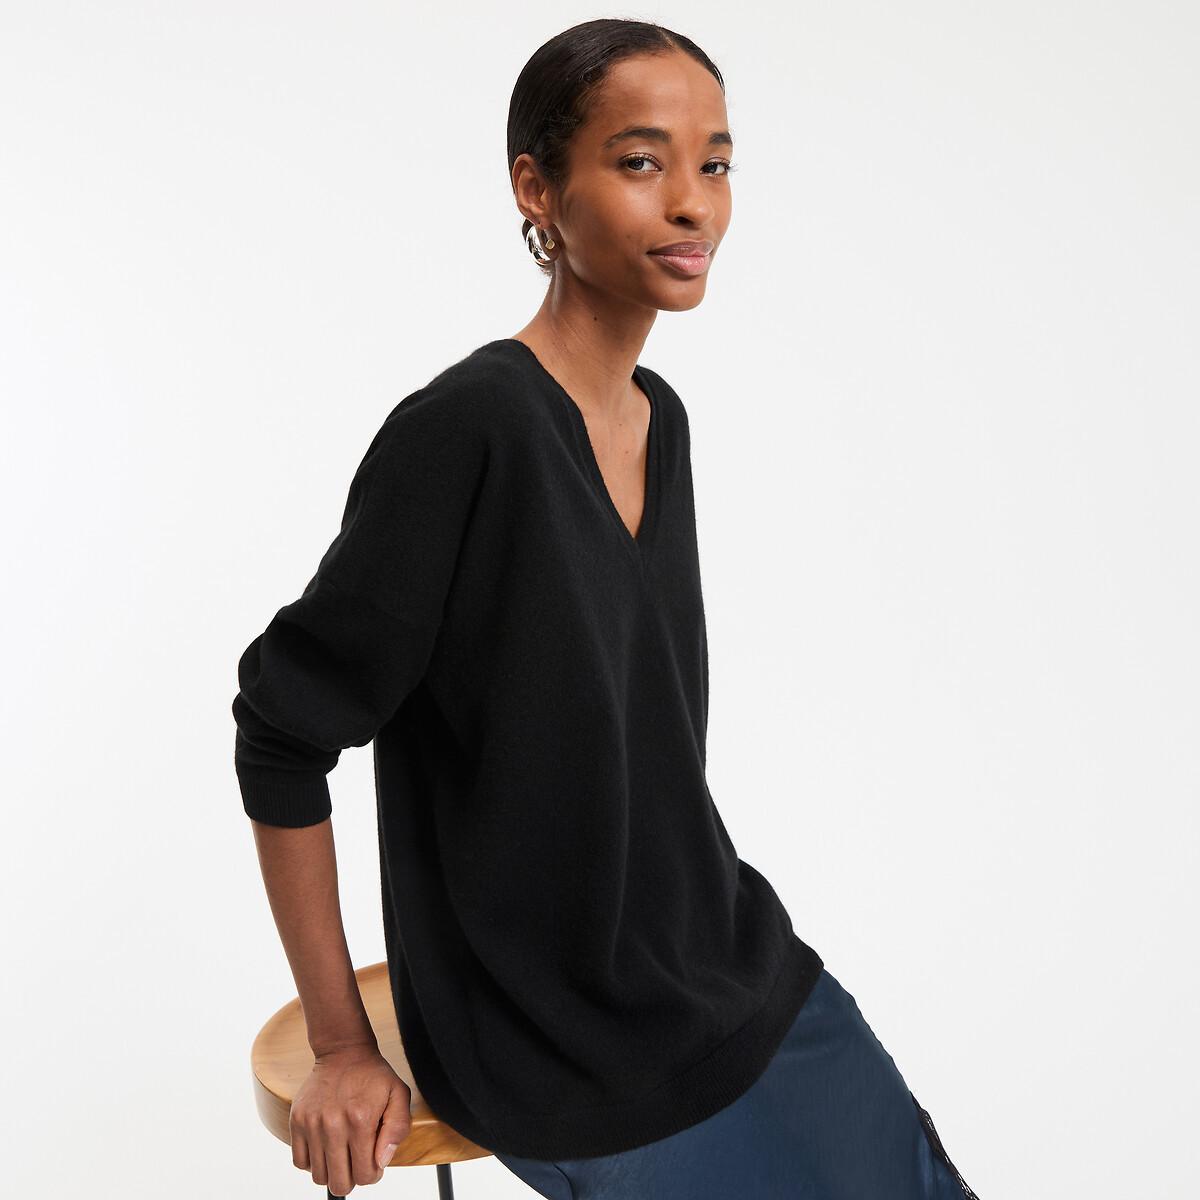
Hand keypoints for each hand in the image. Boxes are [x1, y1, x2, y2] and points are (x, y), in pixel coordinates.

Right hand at [288, 1041, 412, 1194]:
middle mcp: (333, 1124)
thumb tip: (382, 1162)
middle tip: (358, 1160)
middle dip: (352, 1178)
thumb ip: (397, 1129)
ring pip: (318, 1176)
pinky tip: (326, 1147)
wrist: (343, 1052)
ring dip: (332, 1170)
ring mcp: (311, 1123)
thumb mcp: (398, 1094)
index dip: (373, 1174)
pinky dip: (313, 1162)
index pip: (364, 1175)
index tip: (374, 1161)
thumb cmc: (373, 1076)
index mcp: (361, 1120)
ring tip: (342, 1152)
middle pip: (339, 1183)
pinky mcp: (296, 1121)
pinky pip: (300, 1162)